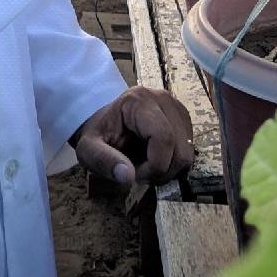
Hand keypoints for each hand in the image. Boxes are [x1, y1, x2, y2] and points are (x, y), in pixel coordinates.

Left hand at [71, 86, 194, 187]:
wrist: (104, 121)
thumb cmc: (98, 134)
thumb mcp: (88, 149)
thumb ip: (103, 161)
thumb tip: (128, 177)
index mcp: (139, 101)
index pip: (164, 138)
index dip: (154, 166)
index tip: (135, 174)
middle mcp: (163, 99)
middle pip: (180, 148)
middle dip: (162, 171)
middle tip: (140, 173)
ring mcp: (176, 107)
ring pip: (188, 152)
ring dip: (168, 169)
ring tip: (146, 165)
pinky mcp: (182, 119)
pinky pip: (188, 149)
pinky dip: (173, 162)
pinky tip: (155, 159)